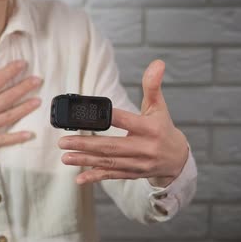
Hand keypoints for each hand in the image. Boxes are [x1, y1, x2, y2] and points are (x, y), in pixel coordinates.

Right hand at [0, 56, 42, 171]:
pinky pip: (4, 139)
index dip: (10, 72)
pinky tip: (29, 134)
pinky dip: (17, 137)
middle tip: (38, 80)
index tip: (22, 64)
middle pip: (7, 97)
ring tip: (38, 101)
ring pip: (10, 116)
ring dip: (25, 108)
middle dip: (24, 88)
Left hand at [59, 59, 188, 186]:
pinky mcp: (132, 174)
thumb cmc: (163, 128)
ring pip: (108, 162)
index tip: (88, 114)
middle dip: (85, 145)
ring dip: (84, 160)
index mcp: (150, 129)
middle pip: (111, 146)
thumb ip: (153, 86)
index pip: (126, 121)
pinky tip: (79, 178)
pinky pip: (112, 175)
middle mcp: (144, 148)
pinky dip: (95, 177)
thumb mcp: (159, 106)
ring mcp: (138, 164)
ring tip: (64, 156)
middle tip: (63, 141)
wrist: (177, 159)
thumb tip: (157, 63)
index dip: (109, 117)